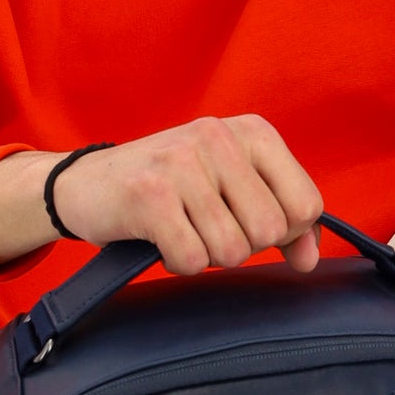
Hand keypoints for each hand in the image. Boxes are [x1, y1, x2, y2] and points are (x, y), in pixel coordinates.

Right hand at [50, 113, 324, 274]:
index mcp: (252, 131)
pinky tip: (161, 241)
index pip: (306, 205)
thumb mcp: (232, 188)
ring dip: (207, 256)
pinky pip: (192, 259)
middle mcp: (219, 137)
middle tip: (208, 229)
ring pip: (233, 250)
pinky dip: (179, 262)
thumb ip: (281, 220)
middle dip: (242, 246)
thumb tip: (309, 259)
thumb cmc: (169, 188)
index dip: (285, 234)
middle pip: (272, 231)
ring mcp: (183, 163)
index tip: (249, 226)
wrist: (86, 184)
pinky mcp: (149, 195)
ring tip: (183, 231)